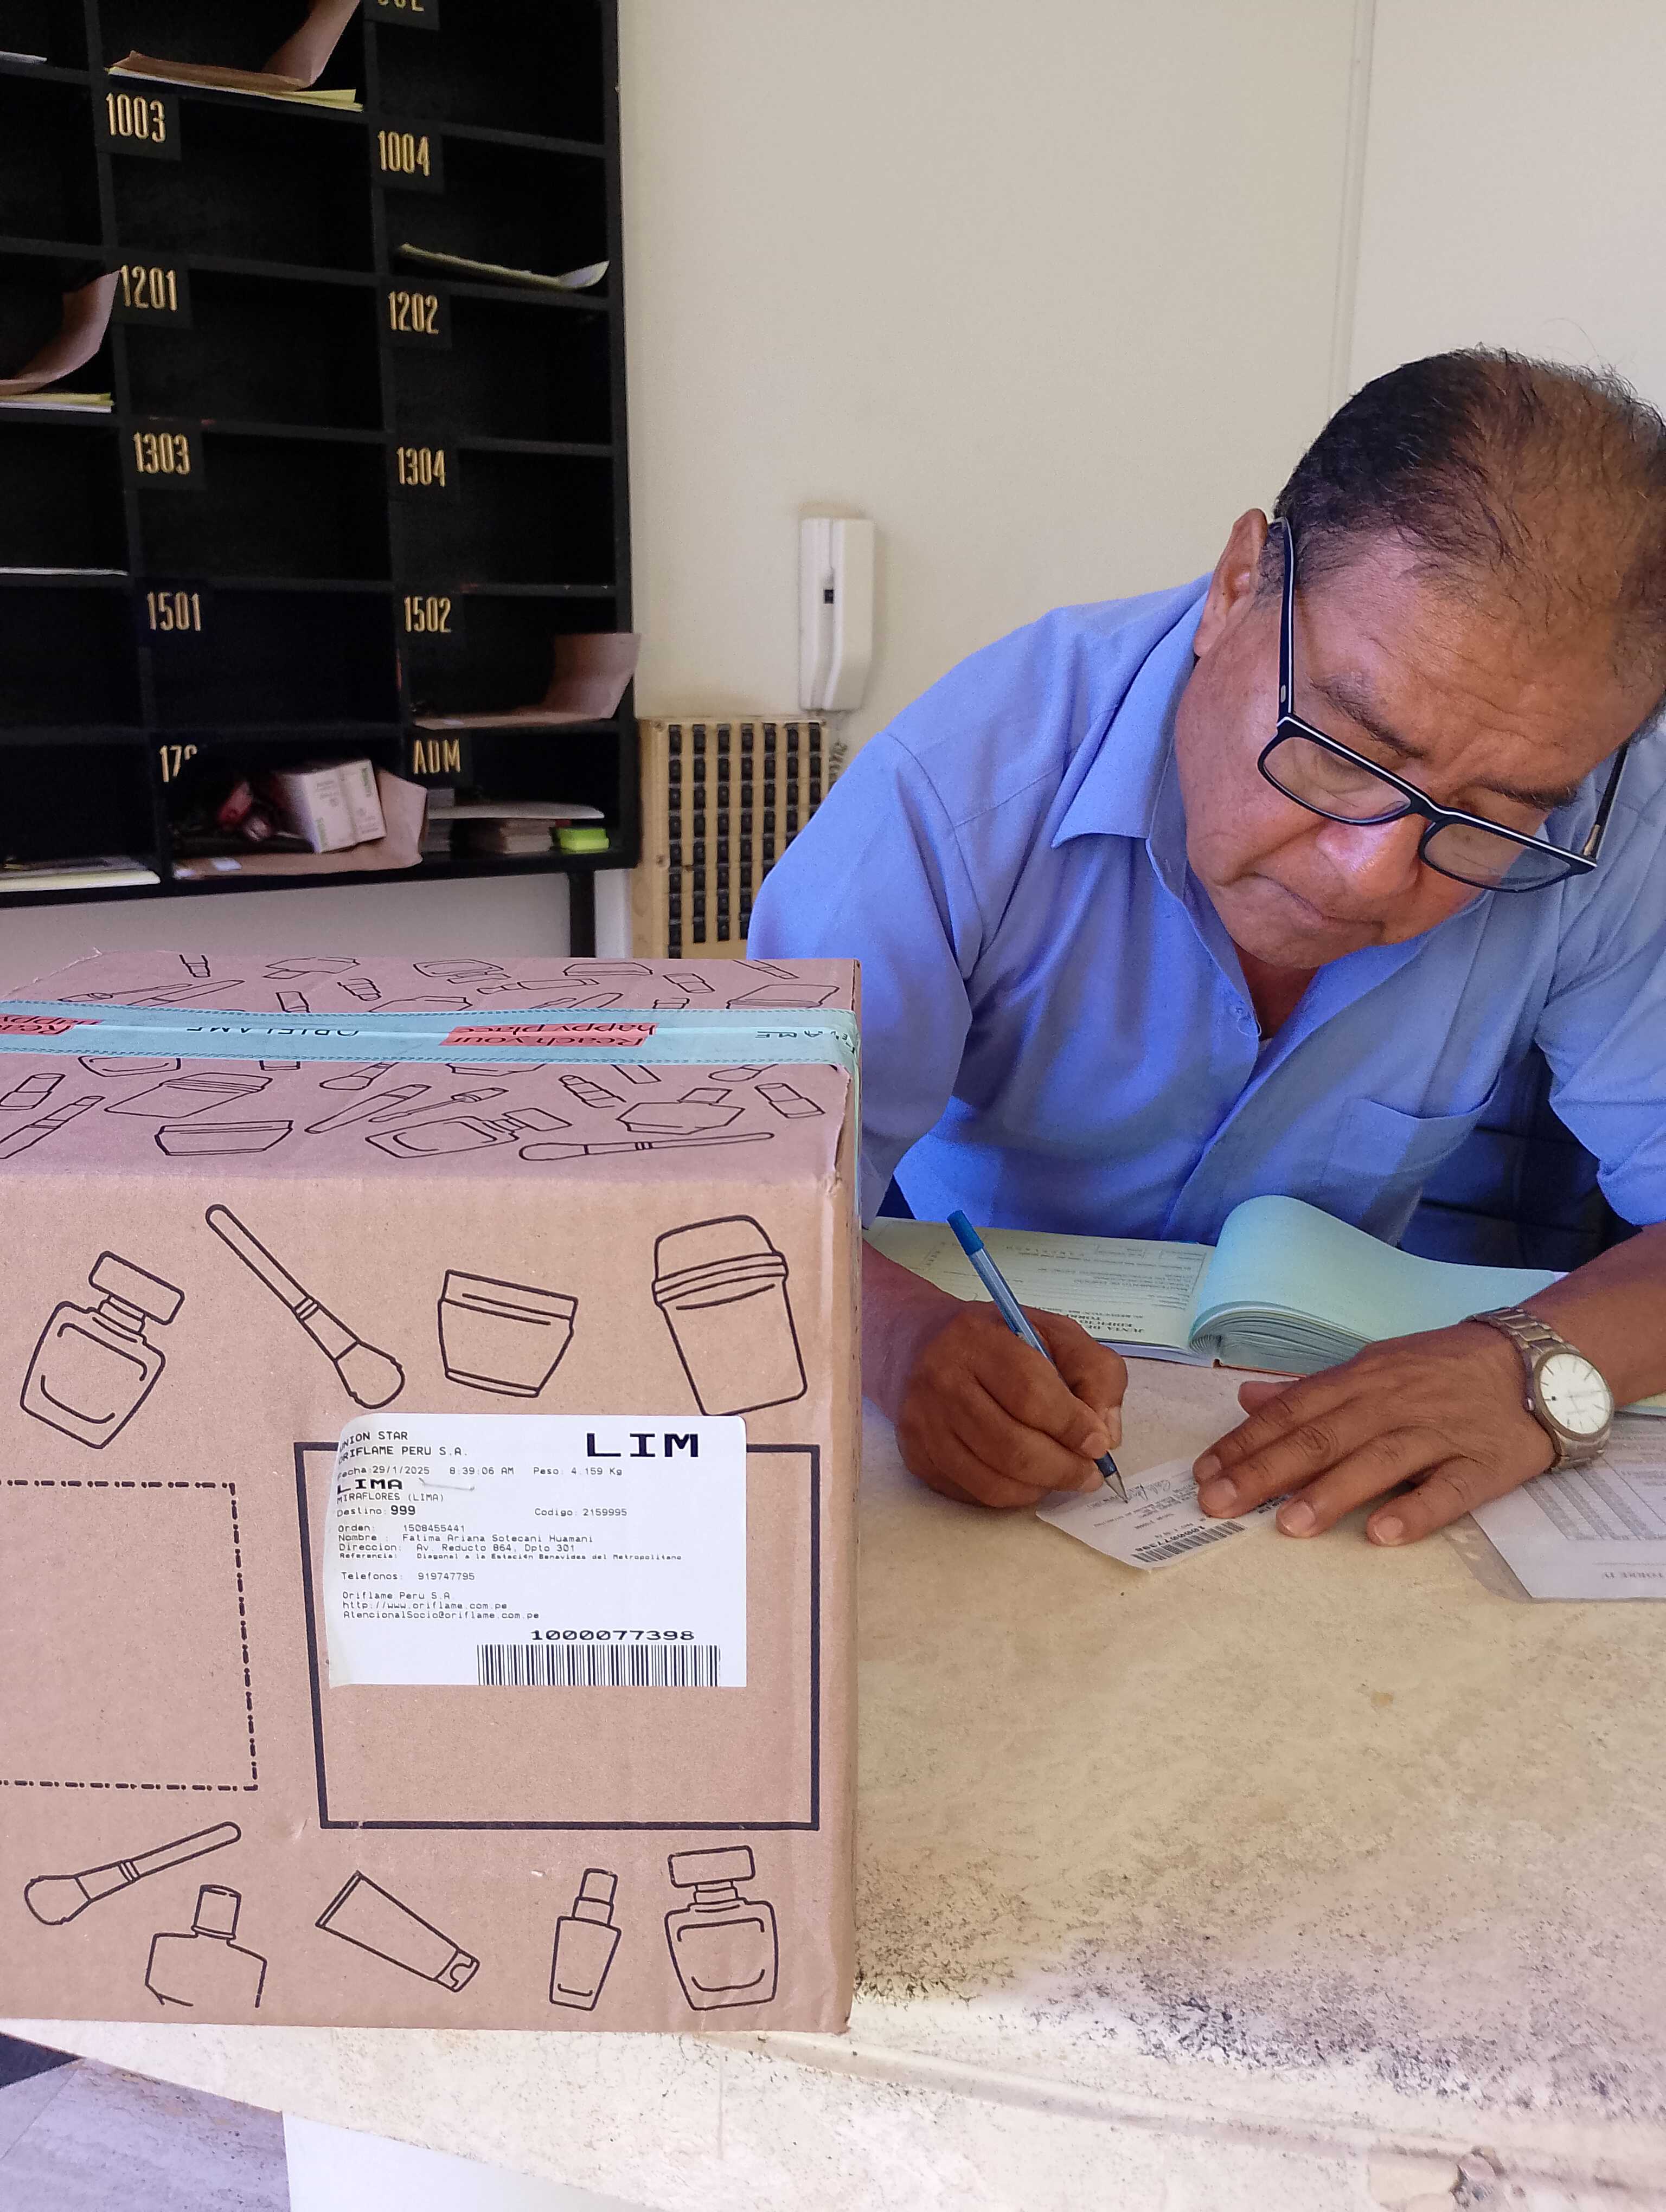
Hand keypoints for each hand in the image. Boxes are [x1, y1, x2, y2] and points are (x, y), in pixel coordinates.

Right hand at [896, 1303, 1127, 1510]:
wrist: (918, 1346)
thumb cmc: (997, 1340)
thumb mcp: (1054, 1333)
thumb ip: (1095, 1372)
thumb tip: (1105, 1433)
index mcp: (977, 1339)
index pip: (1029, 1392)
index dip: (1071, 1426)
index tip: (1099, 1443)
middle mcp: (941, 1380)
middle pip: (1011, 1446)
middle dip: (1063, 1468)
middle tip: (1089, 1474)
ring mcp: (923, 1423)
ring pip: (992, 1479)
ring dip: (1041, 1487)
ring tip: (1064, 1476)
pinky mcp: (917, 1456)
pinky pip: (974, 1493)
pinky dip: (1013, 1495)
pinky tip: (1029, 1478)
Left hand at [1192, 1322, 1552, 1545]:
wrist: (1538, 1363)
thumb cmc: (1443, 1370)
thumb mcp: (1375, 1367)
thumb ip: (1312, 1389)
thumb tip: (1247, 1398)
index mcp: (1363, 1378)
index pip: (1292, 1410)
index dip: (1246, 1442)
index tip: (1204, 1472)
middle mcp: (1393, 1402)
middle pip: (1321, 1436)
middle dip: (1265, 1471)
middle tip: (1218, 1503)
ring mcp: (1438, 1433)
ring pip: (1377, 1461)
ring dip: (1330, 1494)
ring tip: (1286, 1524)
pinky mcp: (1483, 1465)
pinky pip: (1447, 1491)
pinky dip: (1415, 1512)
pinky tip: (1382, 1535)